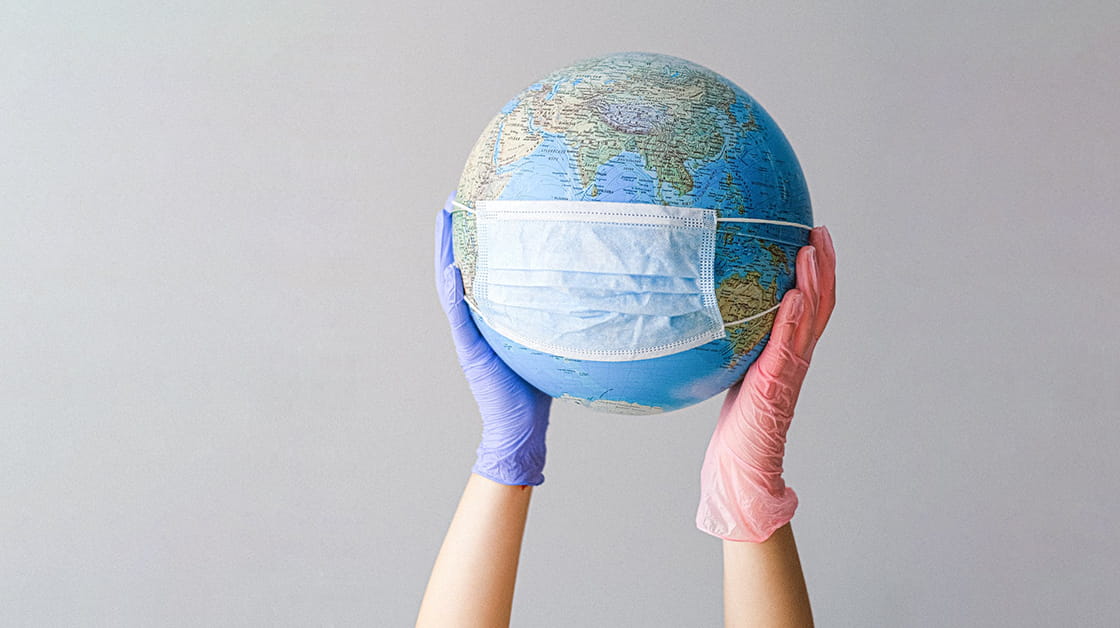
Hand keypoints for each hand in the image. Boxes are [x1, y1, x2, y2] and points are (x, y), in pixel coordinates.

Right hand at [434, 196, 551, 485]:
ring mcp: (469, 335)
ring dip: (444, 251)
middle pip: (457, 267)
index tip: (476, 201)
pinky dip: (453, 292)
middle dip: (452, 232)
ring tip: (443, 218)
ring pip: (451, 285)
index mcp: (488, 316)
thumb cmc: (538, 387)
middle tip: (453, 196)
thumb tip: (586, 286)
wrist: (520, 428)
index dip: (472, 237)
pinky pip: (461, 317)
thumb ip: (552, 315)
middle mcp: (473, 321)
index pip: (478, 269)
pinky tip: (453, 268)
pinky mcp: (472, 352)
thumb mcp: (546, 340)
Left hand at [696, 225, 835, 541]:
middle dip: (823, 267)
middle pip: (819, 306)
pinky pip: (786, 348)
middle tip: (820, 232)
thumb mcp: (731, 375)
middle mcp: (793, 360)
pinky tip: (795, 296)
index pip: (809, 306)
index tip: (814, 237)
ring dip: (815, 284)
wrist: (741, 472)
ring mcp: (787, 373)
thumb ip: (732, 347)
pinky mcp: (774, 388)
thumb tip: (703, 314)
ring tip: (812, 251)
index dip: (817, 273)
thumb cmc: (736, 429)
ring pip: (809, 322)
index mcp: (785, 355)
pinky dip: (794, 321)